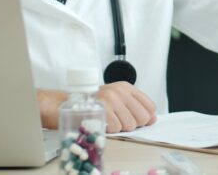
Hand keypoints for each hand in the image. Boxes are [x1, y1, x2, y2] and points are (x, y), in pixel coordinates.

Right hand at [36, 82, 157, 132]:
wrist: (65, 104)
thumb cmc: (92, 104)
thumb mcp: (116, 99)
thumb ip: (135, 107)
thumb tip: (152, 119)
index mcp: (126, 87)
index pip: (150, 106)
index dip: (146, 117)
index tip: (137, 119)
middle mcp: (120, 91)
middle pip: (143, 117)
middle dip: (133, 124)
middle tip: (119, 121)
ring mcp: (111, 99)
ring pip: (130, 124)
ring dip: (120, 128)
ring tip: (109, 120)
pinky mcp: (102, 109)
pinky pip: (116, 128)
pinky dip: (110, 130)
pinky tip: (102, 123)